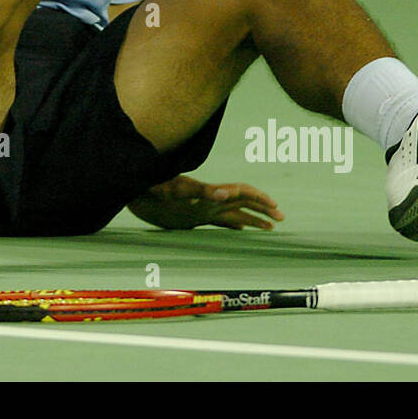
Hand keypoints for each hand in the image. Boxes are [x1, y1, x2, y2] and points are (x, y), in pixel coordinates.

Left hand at [127, 175, 284, 230]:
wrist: (136, 192)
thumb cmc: (151, 190)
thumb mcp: (171, 191)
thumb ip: (194, 191)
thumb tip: (220, 193)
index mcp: (207, 192)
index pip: (239, 191)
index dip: (258, 198)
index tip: (274, 207)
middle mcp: (208, 199)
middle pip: (242, 200)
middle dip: (262, 207)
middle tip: (281, 217)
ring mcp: (202, 208)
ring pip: (235, 211)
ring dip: (253, 217)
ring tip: (271, 226)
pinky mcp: (194, 217)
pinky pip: (220, 220)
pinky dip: (234, 224)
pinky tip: (241, 228)